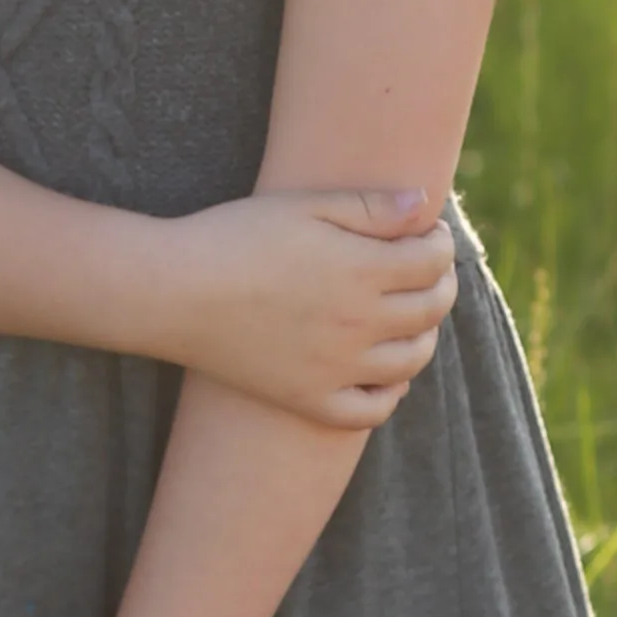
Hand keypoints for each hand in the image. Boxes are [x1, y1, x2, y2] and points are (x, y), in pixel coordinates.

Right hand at [165, 184, 455, 426]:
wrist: (175, 292)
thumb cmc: (235, 236)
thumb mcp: (304, 205)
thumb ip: (370, 206)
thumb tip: (425, 205)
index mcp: (362, 270)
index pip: (434, 261)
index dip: (440, 243)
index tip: (427, 233)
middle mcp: (359, 323)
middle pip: (431, 310)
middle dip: (441, 284)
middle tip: (426, 270)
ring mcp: (337, 367)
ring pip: (412, 361)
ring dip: (424, 335)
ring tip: (410, 316)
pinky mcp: (309, 398)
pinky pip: (371, 411)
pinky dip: (391, 394)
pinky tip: (385, 372)